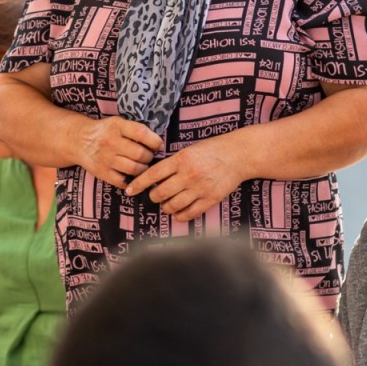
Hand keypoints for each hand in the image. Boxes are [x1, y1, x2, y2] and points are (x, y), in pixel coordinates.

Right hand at [77, 116, 161, 188]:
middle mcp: (110, 142)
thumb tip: (158, 144)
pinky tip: (132, 175)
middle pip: (140, 154)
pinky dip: (131, 181)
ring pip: (134, 169)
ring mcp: (105, 159)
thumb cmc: (105, 131)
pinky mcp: (102, 173)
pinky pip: (124, 181)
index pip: (141, 133)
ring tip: (141, 166)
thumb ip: (135, 130)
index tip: (157, 145)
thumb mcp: (117, 123)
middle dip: (149, 157)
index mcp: (116, 126)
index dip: (154, 141)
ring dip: (143, 169)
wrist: (79, 141)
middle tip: (147, 156)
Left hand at [124, 134, 245, 220]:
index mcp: (180, 160)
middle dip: (153, 197)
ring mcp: (200, 188)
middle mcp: (188, 175)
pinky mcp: (210, 199)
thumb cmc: (211, 150)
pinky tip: (178, 212)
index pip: (152, 174)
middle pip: (160, 193)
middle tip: (155, 195)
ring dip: (166, 207)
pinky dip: (179, 215)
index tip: (129, 191)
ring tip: (167, 203)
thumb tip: (152, 177)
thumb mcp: (188, 150)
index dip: (137, 184)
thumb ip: (171, 163)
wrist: (238, 155)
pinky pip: (189, 214)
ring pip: (172, 206)